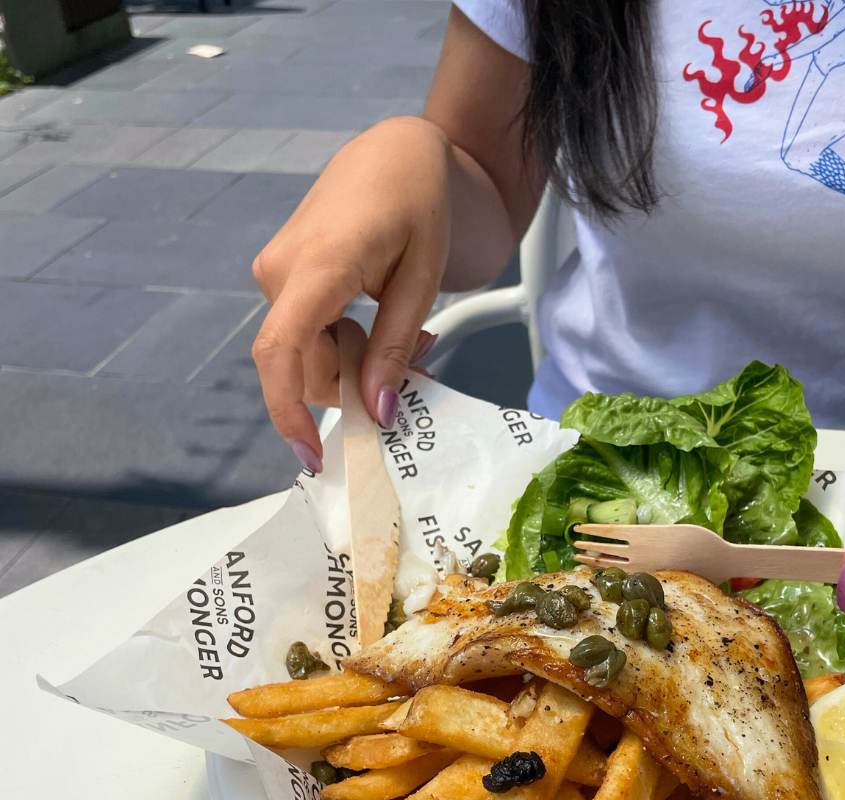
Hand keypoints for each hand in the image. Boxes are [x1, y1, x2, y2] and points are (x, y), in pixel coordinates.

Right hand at [251, 117, 451, 469]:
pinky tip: (384, 328)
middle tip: (417, 380)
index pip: (280, 353)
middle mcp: (280, 271)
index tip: (313, 456)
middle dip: (354, 387)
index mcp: (316, 267)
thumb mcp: (421, 283)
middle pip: (303, 365)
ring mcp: (276, 271)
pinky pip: (307, 330)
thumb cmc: (419, 203)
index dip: (289, 413)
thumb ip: (395, 350)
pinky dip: (345, 344)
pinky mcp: (283, 274)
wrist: (398, 151)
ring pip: (307, 353)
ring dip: (355, 365)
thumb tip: (380, 414)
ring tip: (415, 345)